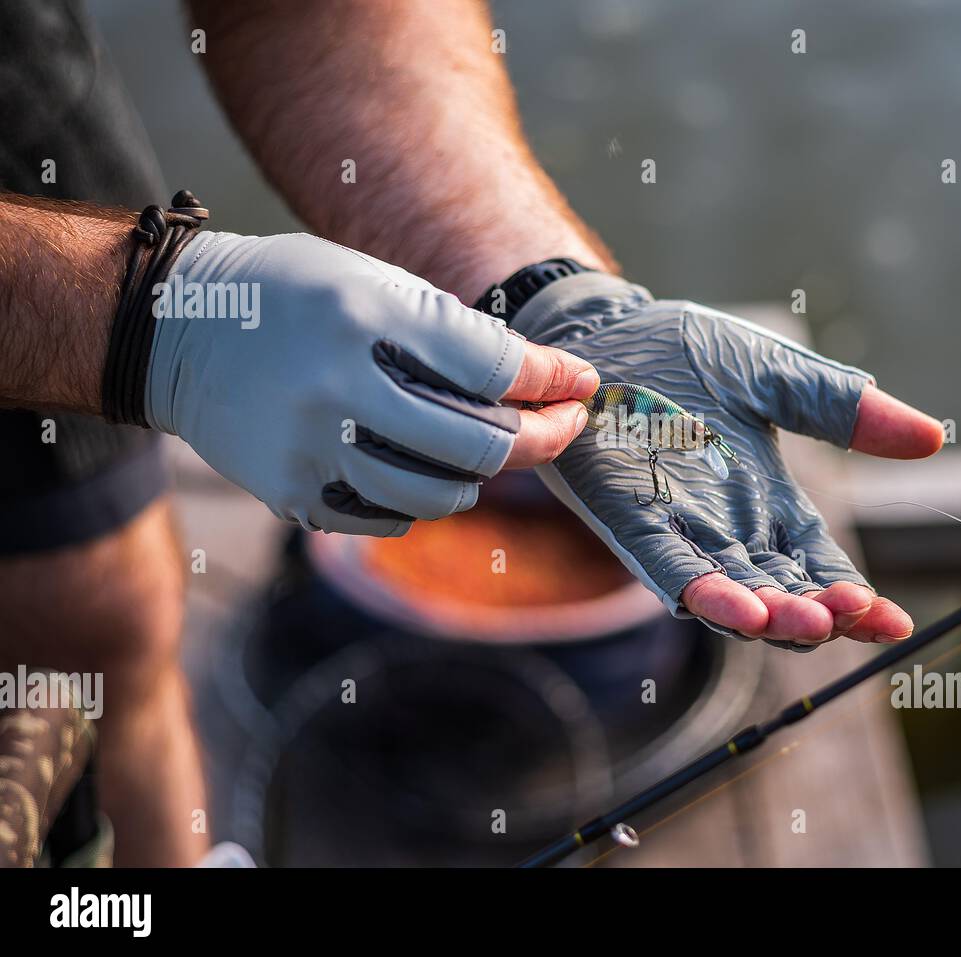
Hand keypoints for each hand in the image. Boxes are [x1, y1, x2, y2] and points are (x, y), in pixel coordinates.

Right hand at [146, 232, 595, 534]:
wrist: (180, 332)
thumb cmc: (300, 297)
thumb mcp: (377, 284)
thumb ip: (459, 337)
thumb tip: (551, 384)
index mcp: (365, 319)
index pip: (492, 367)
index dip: (553, 381)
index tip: (582, 386)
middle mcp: (337, 388)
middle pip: (480, 447)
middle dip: (541, 439)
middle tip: (562, 426)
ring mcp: (310, 450)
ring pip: (441, 497)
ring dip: (480, 477)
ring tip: (485, 448)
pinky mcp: (292, 496)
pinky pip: (390, 520)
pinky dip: (422, 500)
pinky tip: (418, 465)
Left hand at [510, 272, 942, 650]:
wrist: (604, 329)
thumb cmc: (683, 352)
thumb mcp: (778, 377)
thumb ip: (844, 410)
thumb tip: (934, 438)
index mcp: (769, 504)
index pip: (821, 568)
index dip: (856, 601)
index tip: (895, 623)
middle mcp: (728, 531)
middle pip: (785, 597)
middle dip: (821, 615)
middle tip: (856, 614)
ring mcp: (679, 533)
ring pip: (733, 600)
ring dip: (770, 618)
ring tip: (807, 622)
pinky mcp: (631, 523)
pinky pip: (669, 572)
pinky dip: (705, 595)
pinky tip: (739, 609)